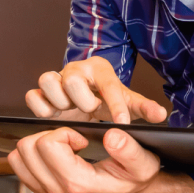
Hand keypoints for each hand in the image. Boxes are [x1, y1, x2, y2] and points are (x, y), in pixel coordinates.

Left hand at [7, 127, 193, 192]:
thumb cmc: (135, 179)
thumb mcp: (142, 163)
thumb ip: (129, 149)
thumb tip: (113, 135)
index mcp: (78, 183)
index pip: (47, 145)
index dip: (64, 132)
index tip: (81, 139)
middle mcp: (58, 191)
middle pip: (27, 148)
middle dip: (48, 135)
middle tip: (70, 140)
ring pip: (18, 158)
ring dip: (38, 144)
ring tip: (63, 147)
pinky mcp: (43, 192)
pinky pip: (20, 167)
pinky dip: (34, 155)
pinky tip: (56, 155)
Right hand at [25, 56, 166, 123]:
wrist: (90, 98)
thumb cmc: (109, 99)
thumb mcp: (129, 103)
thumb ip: (144, 108)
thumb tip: (161, 114)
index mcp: (101, 69)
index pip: (108, 85)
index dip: (115, 105)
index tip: (121, 123)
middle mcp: (76, 70)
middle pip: (72, 79)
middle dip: (82, 100)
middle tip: (89, 111)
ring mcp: (57, 79)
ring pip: (48, 80)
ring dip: (59, 102)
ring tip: (70, 112)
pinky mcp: (42, 93)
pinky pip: (33, 95)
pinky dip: (41, 108)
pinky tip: (54, 117)